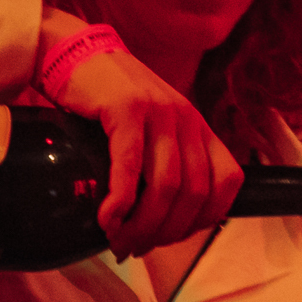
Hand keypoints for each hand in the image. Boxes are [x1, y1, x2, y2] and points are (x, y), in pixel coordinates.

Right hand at [37, 10, 241, 256]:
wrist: (73, 54)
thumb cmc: (109, 101)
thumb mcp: (151, 128)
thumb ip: (164, 161)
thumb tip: (162, 219)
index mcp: (198, 127)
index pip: (228, 181)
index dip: (206, 218)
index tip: (174, 237)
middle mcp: (186, 119)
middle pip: (194, 192)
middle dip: (167, 231)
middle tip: (138, 247)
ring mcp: (158, 112)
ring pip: (166, 185)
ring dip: (143, 224)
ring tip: (121, 241)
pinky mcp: (125, 108)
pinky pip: (130, 166)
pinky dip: (120, 201)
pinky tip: (107, 219)